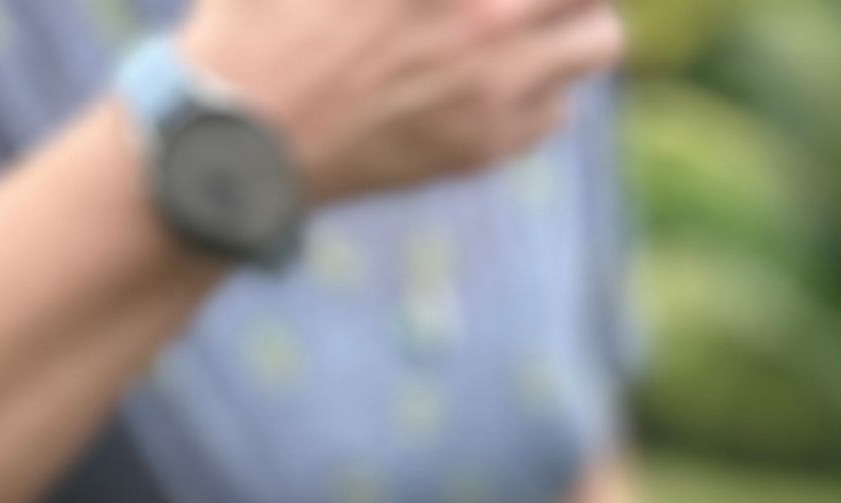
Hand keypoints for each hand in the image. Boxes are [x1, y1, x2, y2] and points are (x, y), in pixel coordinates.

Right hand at [185, 0, 625, 205]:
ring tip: (534, 25)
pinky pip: (558, 111)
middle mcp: (486, 17)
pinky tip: (496, 80)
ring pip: (599, 41)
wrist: (241, 137)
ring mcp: (493, 86)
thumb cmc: (265, 19)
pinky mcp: (483, 147)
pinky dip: (542, 91)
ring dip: (575, 26)